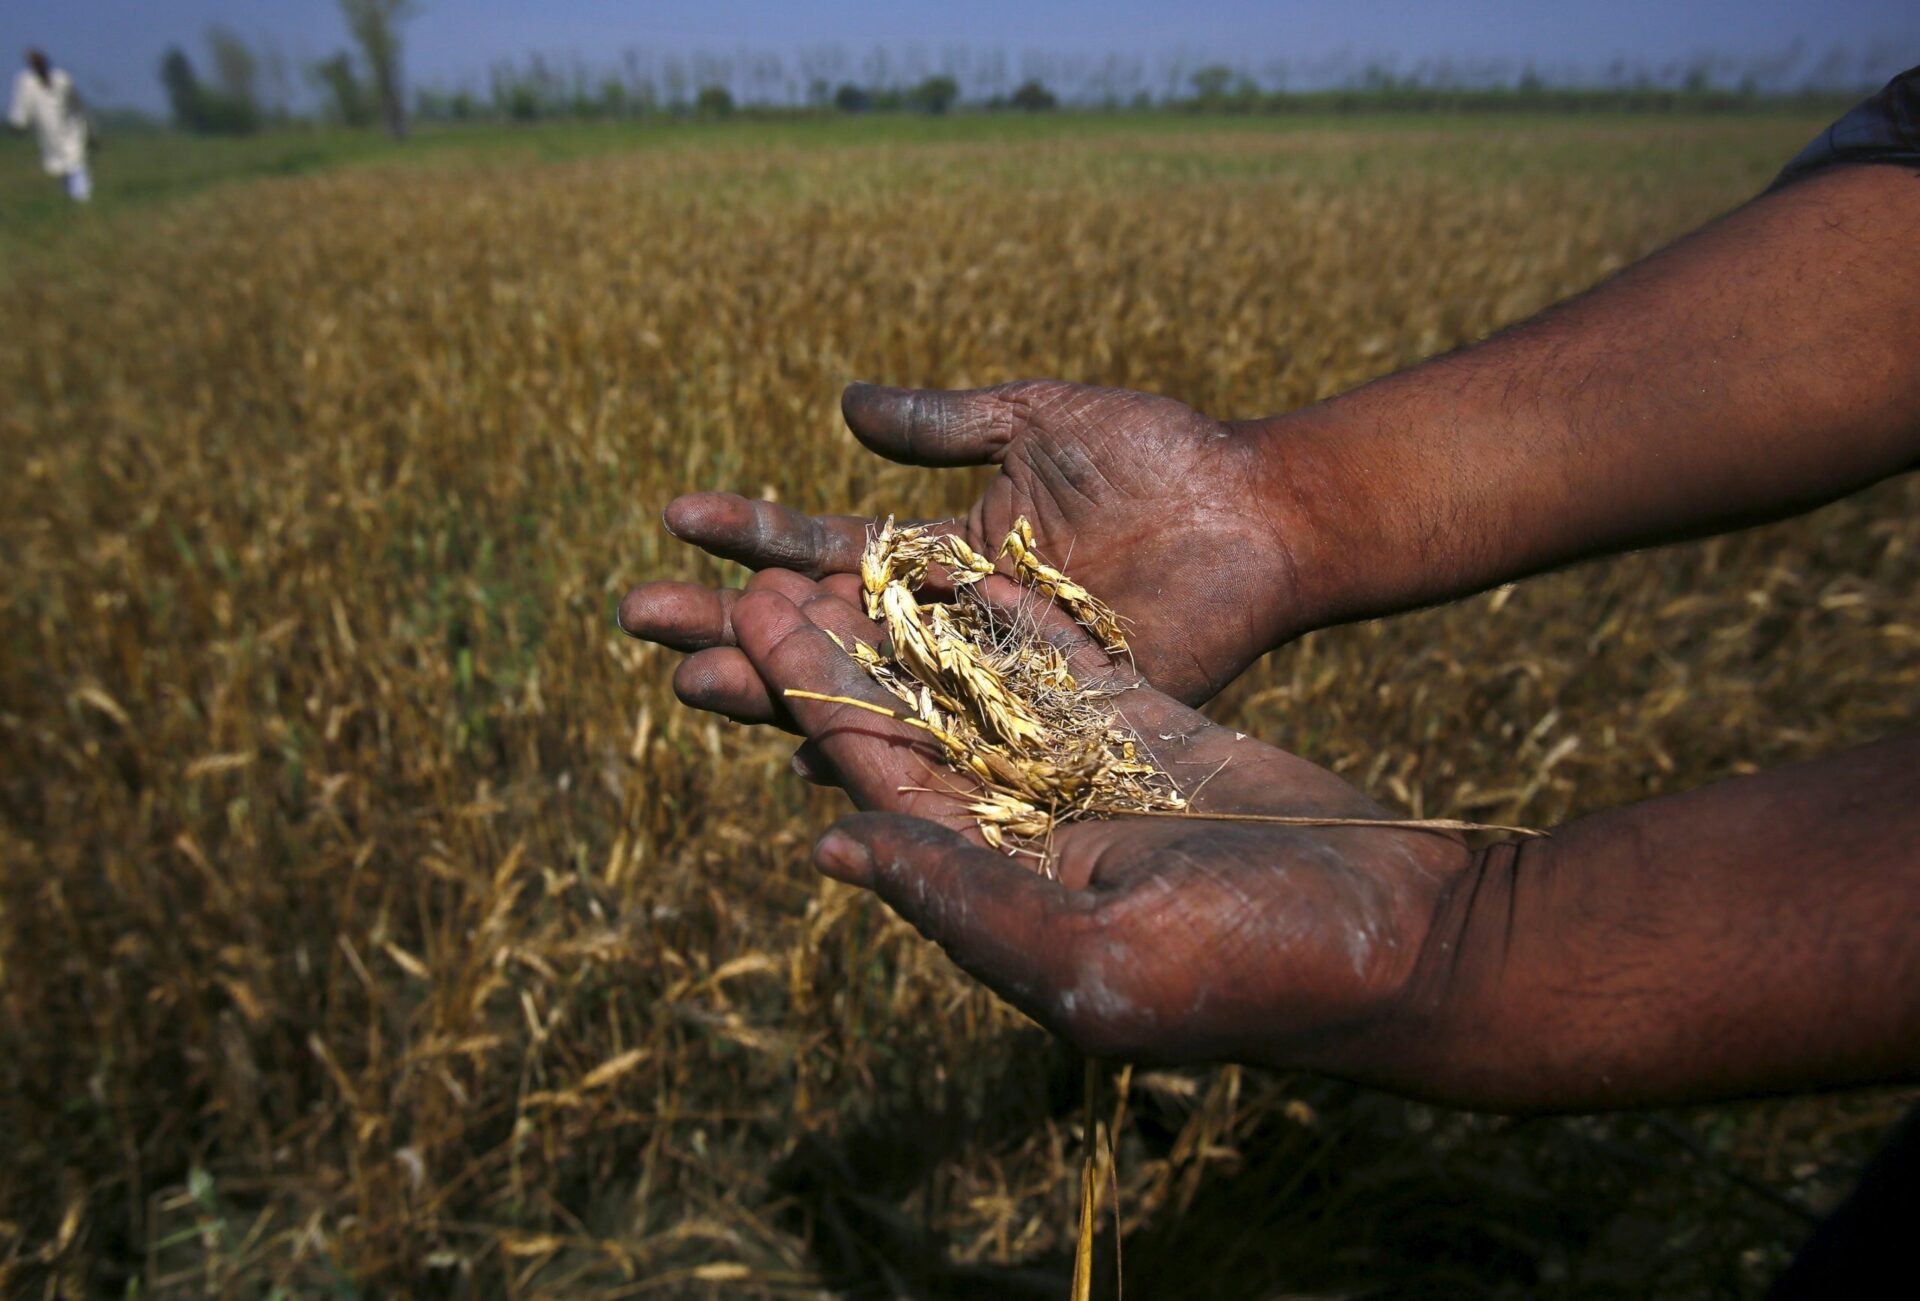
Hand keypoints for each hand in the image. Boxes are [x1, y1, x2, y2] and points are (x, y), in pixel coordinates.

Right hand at [621, 380, 1308, 708]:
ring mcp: (989, 678)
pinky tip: (803, 753)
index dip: (751, 533)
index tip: (673, 515)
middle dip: (728, 622)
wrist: (1254, 512)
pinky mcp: (1038, 721)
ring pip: (863, 691)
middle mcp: (950, 625)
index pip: (824, 549)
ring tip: (690, 679)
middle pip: (817, 631)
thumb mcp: (1038, 421)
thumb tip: (842, 403)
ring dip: (775, 685)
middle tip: (637, 617)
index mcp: (944, 553)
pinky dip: (878, 750)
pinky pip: (945, 744)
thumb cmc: (1158, 458)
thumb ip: (946, 423)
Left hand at [696, 570, 1466, 1070]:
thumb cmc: (1257, 969)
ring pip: (971, 688)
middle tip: (757, 579)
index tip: (746, 626)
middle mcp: (1027, 832)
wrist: (1401, 937)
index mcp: (1000, 888)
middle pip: (906, 729)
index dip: (811, 702)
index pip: (880, 783)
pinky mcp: (1150, 732)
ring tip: (834, 557)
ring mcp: (1089, 777)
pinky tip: (950, 566)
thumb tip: (829, 846)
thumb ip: (963, 899)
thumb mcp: (1094, 957)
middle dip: (835, 656)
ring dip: (904, 628)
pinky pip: (1060, 666)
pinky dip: (1007, 615)